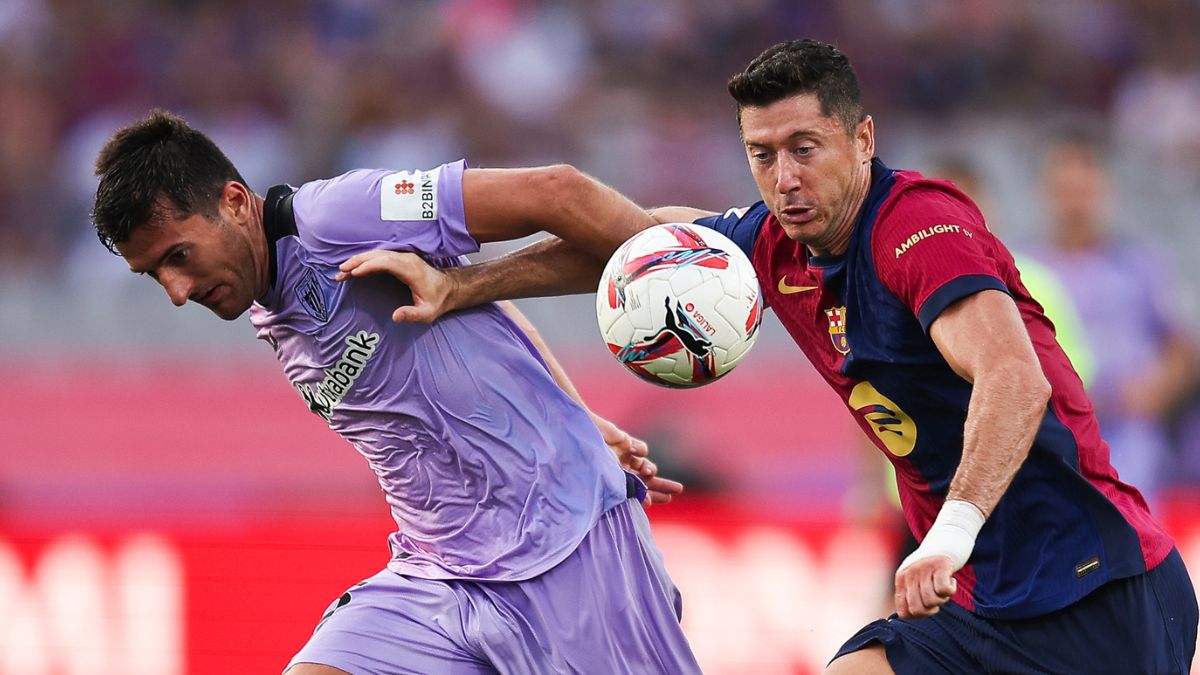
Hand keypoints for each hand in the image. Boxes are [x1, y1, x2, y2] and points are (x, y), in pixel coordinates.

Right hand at [336, 249, 455, 322]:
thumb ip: (412, 315)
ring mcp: (403, 257)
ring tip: (342, 271)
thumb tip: (395, 316)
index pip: (386, 262)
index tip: (354, 273)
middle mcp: (406, 259)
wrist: (449, 288)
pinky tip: (354, 268)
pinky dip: (365, 261)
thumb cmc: (437, 301)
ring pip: (376, 254)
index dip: (369, 266)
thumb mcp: (427, 313)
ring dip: (358, 261)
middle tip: (340, 272)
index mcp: (411, 269)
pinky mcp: (400, 259)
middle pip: (377, 255)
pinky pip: (379, 257)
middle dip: (357, 262)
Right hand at [590, 413, 683, 506]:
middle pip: (647, 481)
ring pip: (646, 466)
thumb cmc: (590, 464)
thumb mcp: (610, 481)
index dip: (653, 496)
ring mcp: (623, 457)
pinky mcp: (624, 443)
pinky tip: (632, 451)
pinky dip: (641, 451)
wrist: (580, 438)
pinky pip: (642, 449)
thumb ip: (630, 491)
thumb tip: (649, 503)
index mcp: (615, 485)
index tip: (669, 499)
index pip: (638, 494)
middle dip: (662, 485)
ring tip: (647, 472)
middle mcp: (621, 472)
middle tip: (679, 490)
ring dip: (650, 469)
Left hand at [893, 554, 956, 617]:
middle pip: (917, 609)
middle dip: (930, 610)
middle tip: (936, 598)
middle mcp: (910, 573)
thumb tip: (911, 614)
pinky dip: (951, 590)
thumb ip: (910, 595)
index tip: (926, 606)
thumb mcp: (914, 578)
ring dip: (942, 599)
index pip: (904, 612)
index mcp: (901, 579)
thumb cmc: (929, 567)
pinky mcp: (941, 565)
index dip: (918, 615)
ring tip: (943, 588)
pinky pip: (944, 589)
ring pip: (932, 601)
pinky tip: (951, 581)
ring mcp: (924, 568)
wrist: (945, 540)